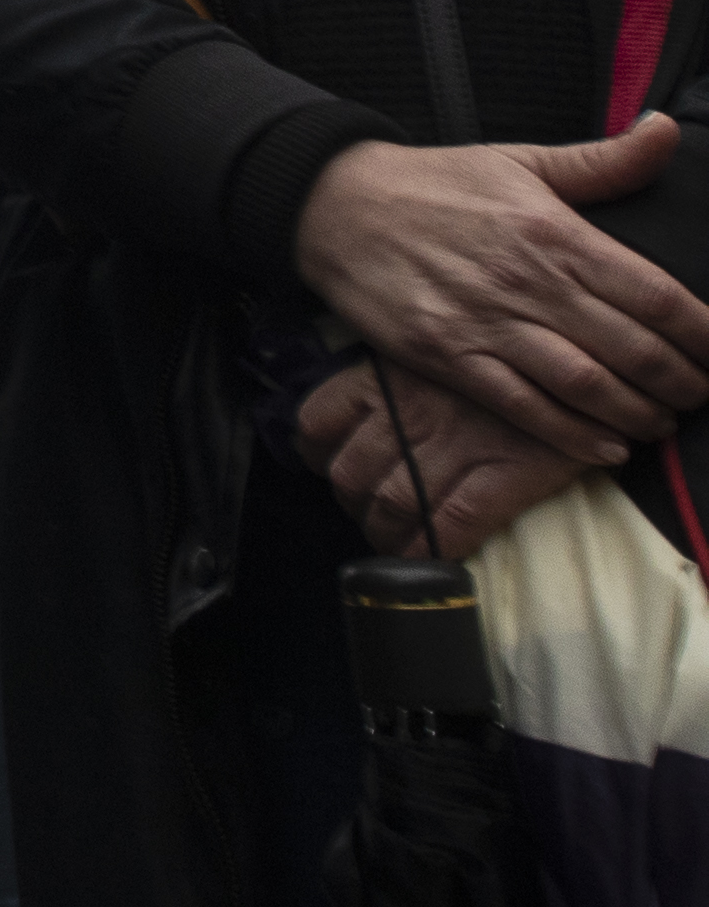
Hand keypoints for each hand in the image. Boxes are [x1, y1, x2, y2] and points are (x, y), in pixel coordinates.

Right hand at [297, 125, 708, 464]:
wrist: (334, 205)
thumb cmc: (434, 184)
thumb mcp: (520, 161)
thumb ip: (603, 161)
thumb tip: (666, 131)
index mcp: (556, 233)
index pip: (657, 296)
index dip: (704, 335)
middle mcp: (528, 282)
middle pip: (634, 350)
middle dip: (682, 384)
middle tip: (700, 396)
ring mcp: (486, 323)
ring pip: (587, 386)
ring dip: (638, 415)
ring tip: (660, 423)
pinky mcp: (448, 356)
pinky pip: (524, 408)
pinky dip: (573, 436)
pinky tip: (606, 446)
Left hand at [305, 354, 595, 559]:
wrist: (588, 361)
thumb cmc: (504, 354)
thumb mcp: (432, 347)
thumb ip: (391, 376)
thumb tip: (354, 420)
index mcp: (385, 375)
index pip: (318, 421)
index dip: (318, 456)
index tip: (331, 469)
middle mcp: (410, 410)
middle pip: (351, 473)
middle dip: (353, 506)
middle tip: (369, 515)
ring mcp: (457, 443)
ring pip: (393, 502)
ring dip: (385, 533)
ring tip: (395, 541)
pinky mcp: (505, 473)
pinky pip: (451, 523)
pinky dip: (432, 548)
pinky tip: (432, 559)